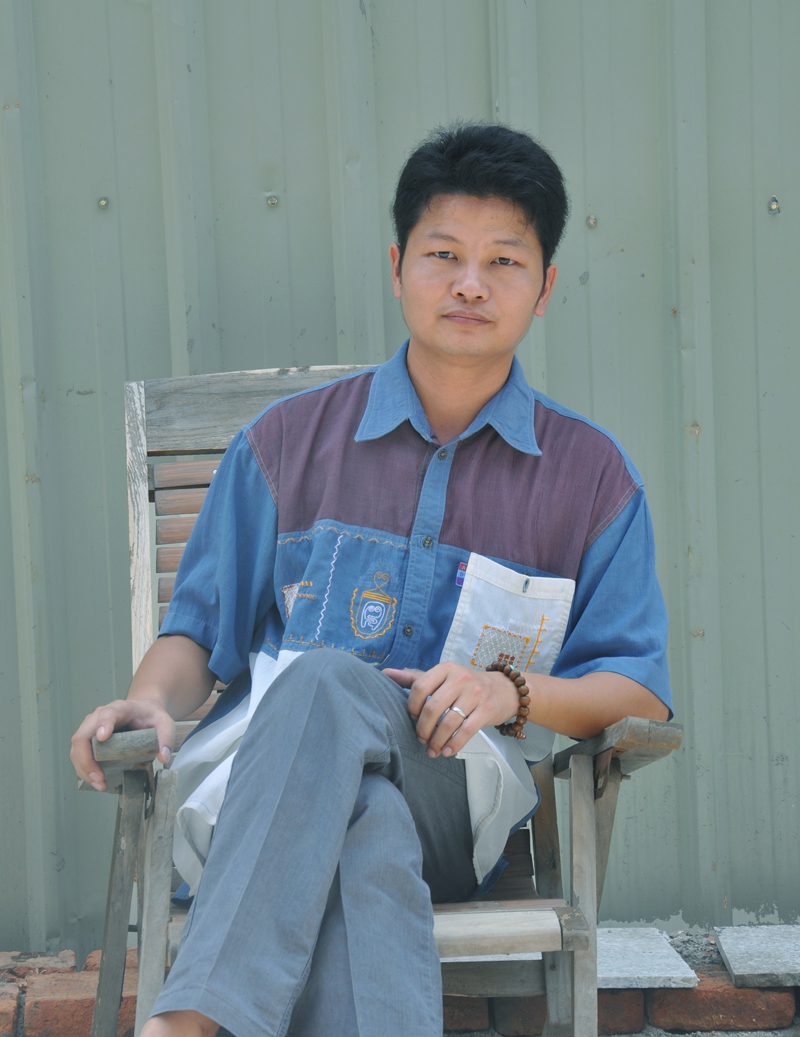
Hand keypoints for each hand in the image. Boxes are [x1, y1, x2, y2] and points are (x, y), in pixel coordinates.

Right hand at [70, 697, 174, 790]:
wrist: (143, 712)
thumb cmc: (151, 717)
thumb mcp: (165, 723)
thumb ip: (166, 738)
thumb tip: (163, 757)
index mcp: (120, 708)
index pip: (108, 713)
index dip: (103, 724)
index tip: (103, 737)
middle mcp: (99, 716)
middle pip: (82, 735)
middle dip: (86, 759)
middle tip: (99, 777)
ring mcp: (91, 728)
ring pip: (77, 748)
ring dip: (84, 768)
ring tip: (100, 783)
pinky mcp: (89, 740)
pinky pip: (79, 755)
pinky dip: (84, 770)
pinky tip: (96, 781)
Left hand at [382, 662, 520, 757]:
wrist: (505, 689)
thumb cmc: (467, 685)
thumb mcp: (442, 676)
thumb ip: (414, 678)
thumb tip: (384, 674)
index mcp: (445, 668)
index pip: (420, 687)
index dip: (412, 707)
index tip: (412, 718)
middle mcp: (460, 678)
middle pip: (433, 708)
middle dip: (423, 729)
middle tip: (421, 739)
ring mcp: (475, 693)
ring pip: (448, 722)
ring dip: (437, 741)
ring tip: (432, 750)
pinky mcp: (487, 709)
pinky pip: (466, 731)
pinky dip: (454, 744)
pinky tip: (447, 751)